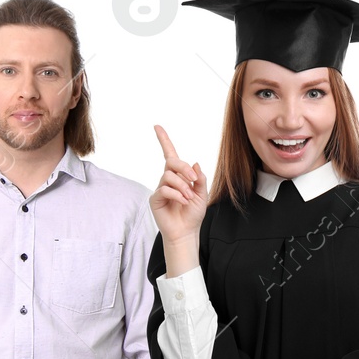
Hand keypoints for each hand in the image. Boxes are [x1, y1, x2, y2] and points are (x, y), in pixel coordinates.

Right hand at [149, 125, 208, 247]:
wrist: (186, 231)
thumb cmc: (193, 213)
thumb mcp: (202, 194)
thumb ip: (200, 178)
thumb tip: (194, 163)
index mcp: (179, 176)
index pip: (170, 154)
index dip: (164, 140)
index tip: (157, 126)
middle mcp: (168, 179)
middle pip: (171, 162)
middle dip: (184, 168)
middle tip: (194, 180)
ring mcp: (160, 188)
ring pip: (169, 176)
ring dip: (182, 185)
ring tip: (189, 197)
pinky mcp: (155, 199)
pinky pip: (164, 189)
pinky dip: (176, 194)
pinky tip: (183, 202)